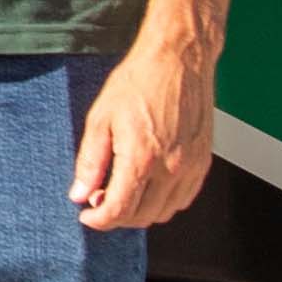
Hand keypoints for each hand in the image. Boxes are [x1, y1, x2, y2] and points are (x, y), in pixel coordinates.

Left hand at [71, 26, 217, 229]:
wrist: (179, 60)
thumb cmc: (140, 82)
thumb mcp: (100, 119)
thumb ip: (89, 162)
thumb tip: (79, 192)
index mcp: (142, 158)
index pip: (120, 211)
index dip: (98, 220)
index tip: (87, 216)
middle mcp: (172, 167)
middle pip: (142, 217)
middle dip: (117, 217)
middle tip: (99, 199)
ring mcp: (191, 166)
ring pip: (165, 212)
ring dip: (140, 211)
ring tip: (121, 190)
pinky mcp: (203, 161)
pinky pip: (184, 198)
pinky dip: (163, 201)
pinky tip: (147, 184)